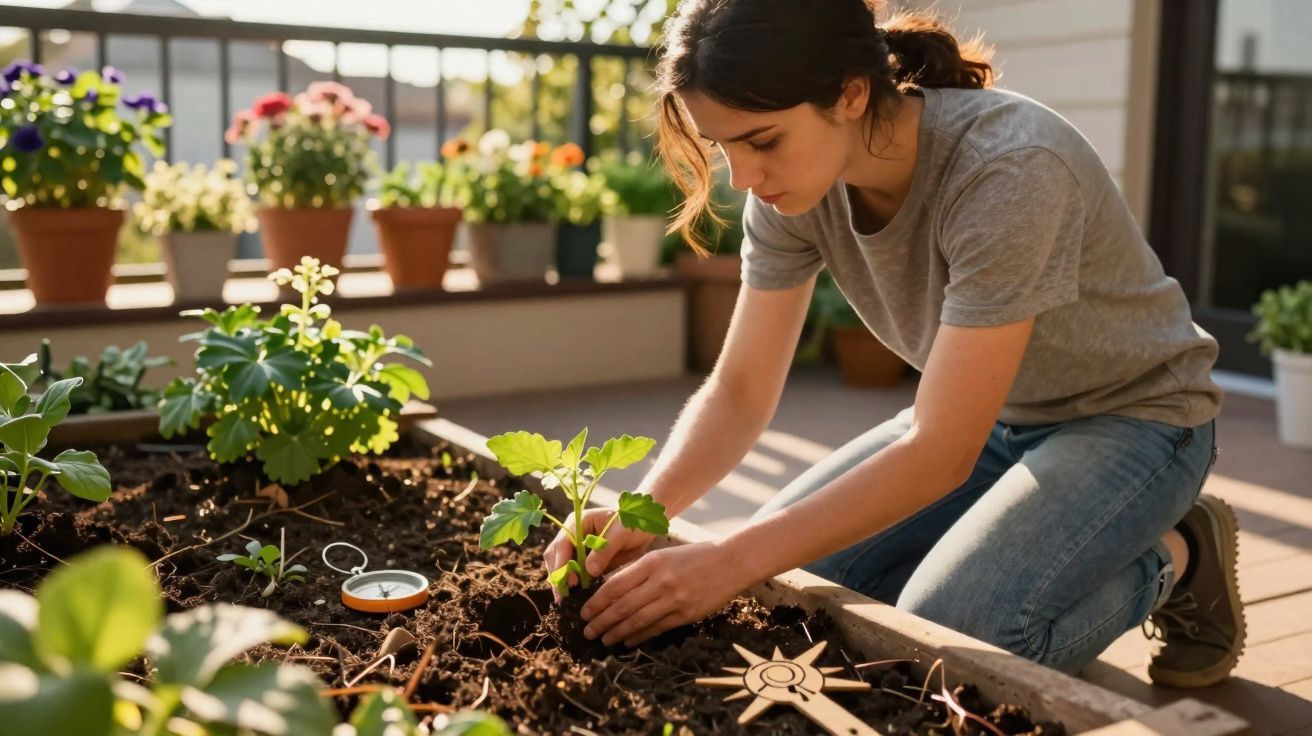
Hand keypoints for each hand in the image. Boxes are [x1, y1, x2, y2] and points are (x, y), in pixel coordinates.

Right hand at [543, 507, 655, 601]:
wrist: (642, 527)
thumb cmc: (632, 524)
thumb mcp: (621, 534)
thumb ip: (605, 550)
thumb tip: (589, 571)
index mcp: (578, 522)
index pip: (563, 543)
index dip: (563, 563)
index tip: (570, 581)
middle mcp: (572, 533)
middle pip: (555, 554)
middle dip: (557, 575)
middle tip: (563, 596)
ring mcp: (575, 546)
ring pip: (559, 564)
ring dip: (560, 580)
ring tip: (564, 599)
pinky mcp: (582, 558)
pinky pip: (571, 571)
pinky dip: (570, 582)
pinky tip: (572, 595)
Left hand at [579, 540, 749, 646]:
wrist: (730, 562)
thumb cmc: (694, 556)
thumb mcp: (662, 554)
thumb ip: (638, 571)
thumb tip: (611, 590)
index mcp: (650, 562)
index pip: (615, 586)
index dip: (596, 602)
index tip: (584, 612)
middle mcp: (660, 581)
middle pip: (622, 606)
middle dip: (601, 621)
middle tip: (587, 631)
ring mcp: (674, 599)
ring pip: (637, 621)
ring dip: (617, 633)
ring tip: (604, 639)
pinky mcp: (685, 614)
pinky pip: (656, 628)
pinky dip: (639, 636)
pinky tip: (628, 641)